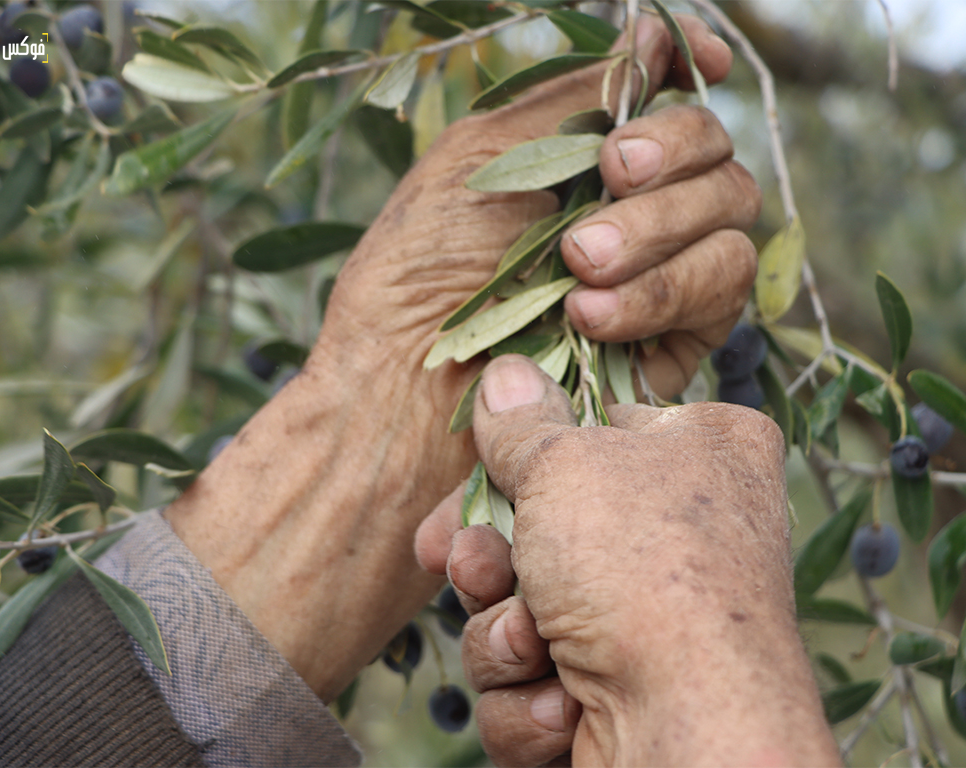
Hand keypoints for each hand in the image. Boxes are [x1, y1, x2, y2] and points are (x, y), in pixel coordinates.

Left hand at [165, 14, 758, 702]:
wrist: (402, 389)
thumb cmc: (417, 268)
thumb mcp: (481, 155)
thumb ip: (572, 97)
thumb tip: (652, 33)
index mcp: (586, 163)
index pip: (672, 101)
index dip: (694, 73)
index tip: (701, 59)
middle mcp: (634, 214)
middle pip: (714, 153)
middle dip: (669, 156)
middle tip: (608, 177)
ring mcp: (662, 277)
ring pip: (731, 218)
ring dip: (658, 231)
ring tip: (577, 265)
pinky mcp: (676, 342)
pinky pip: (721, 292)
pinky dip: (662, 292)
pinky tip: (591, 315)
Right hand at [417, 356, 839, 766]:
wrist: (690, 729)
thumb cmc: (643, 567)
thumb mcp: (568, 464)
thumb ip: (522, 421)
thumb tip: (505, 373)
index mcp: (700, 452)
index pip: (589, 434)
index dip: (519, 457)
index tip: (472, 475)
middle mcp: (681, 535)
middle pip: (541, 530)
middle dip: (489, 560)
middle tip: (471, 565)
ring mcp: (650, 621)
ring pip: (522, 612)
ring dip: (504, 633)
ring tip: (528, 640)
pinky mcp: (618, 695)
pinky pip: (535, 682)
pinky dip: (531, 698)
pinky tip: (561, 704)